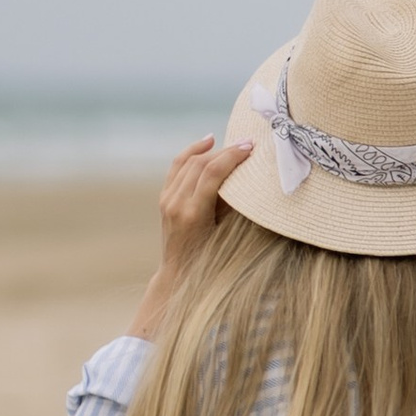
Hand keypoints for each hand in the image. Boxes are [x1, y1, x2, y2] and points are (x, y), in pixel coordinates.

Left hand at [132, 136, 252, 336]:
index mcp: (192, 214)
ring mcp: (167, 199)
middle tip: (248, 144)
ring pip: (187, 161)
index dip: (232, 156)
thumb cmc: (210, 260)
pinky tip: (208, 142)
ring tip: (232, 144)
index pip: (211, 173)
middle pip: (200, 163)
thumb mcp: (226, 234)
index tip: (251, 148)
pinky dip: (193, 152)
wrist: (179, 274)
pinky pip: (178, 167)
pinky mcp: (164, 197)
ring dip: (211, 150)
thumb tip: (246, 177)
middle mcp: (175, 203)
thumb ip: (232, 206)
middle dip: (225, 150)